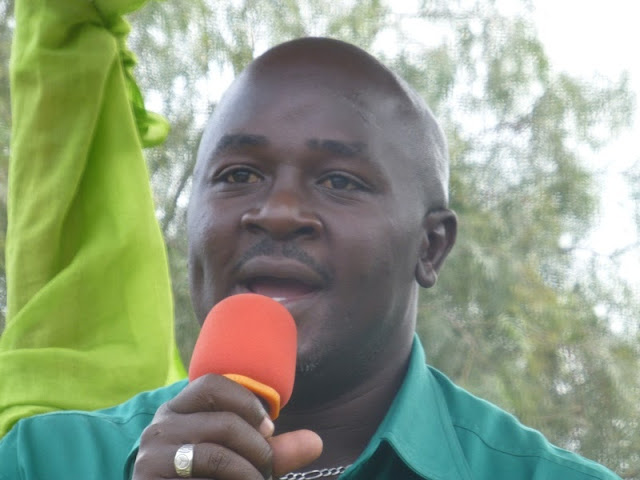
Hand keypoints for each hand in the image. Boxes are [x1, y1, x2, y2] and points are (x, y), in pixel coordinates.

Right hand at [132, 374, 321, 478]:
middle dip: (257, 447)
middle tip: (268, 469)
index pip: (213, 384)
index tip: (269, 429)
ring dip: (247, 473)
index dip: (247, 402)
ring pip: (214, 454)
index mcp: (180, 409)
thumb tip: (316, 442)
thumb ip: (272, 451)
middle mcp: (161, 426)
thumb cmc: (208, 479)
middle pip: (223, 421)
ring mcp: (152, 456)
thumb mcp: (241, 461)